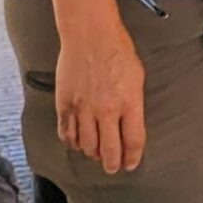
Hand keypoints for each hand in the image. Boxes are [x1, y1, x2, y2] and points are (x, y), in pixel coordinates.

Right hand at [55, 22, 145, 172]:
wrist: (90, 35)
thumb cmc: (118, 51)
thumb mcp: (137, 78)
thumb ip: (133, 104)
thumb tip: (129, 126)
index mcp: (129, 103)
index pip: (133, 142)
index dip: (132, 157)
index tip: (131, 164)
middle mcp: (106, 110)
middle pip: (109, 150)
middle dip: (112, 164)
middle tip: (113, 168)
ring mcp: (83, 108)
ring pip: (87, 145)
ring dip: (93, 154)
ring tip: (96, 155)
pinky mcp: (65, 104)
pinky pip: (67, 133)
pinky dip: (72, 142)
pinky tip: (78, 143)